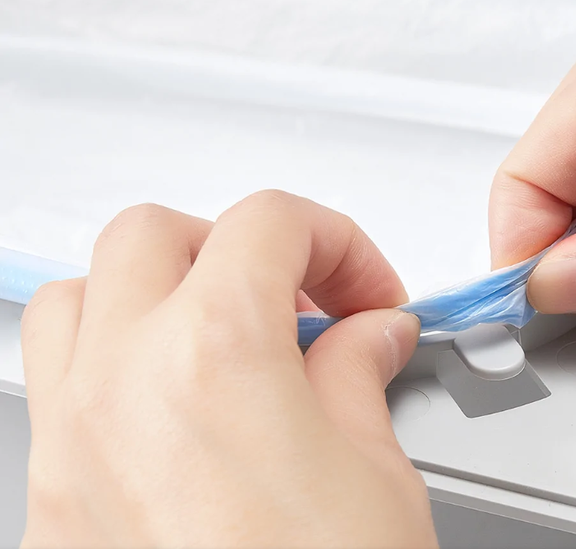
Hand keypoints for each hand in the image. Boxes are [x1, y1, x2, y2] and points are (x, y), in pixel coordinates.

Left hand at [20, 191, 437, 547]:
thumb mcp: (375, 477)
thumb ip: (359, 378)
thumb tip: (369, 336)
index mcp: (217, 354)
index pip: (268, 222)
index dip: (335, 242)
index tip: (362, 293)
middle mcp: (122, 385)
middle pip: (155, 235)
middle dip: (237, 247)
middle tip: (296, 301)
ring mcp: (72, 441)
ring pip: (80, 295)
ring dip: (153, 290)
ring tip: (220, 332)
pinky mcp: (53, 501)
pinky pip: (57, 382)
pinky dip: (113, 360)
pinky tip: (176, 401)